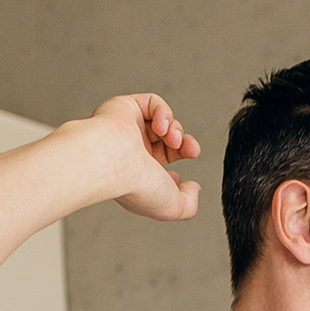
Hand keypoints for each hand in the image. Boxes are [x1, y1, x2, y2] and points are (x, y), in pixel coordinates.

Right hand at [91, 93, 201, 221]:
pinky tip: (161, 126)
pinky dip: (163, 112)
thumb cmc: (137, 187)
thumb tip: (194, 187)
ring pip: (161, 122)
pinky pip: (152, 103)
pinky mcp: (124, 108)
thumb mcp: (174, 207)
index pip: (163, 164)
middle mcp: (132, 152)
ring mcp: (128, 130)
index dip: (178, 164)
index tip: (180, 174)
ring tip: (172, 138)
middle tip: (190, 150)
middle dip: (184, 143)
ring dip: (175, 129)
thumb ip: (190, 203)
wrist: (115, 164)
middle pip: (167, 140)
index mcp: (138, 175)